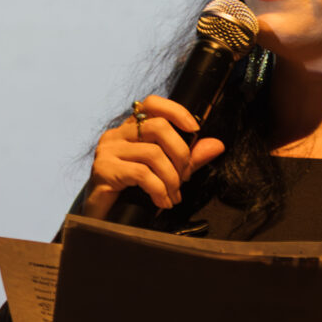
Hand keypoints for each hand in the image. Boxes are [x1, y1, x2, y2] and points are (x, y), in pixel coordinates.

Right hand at [80, 94, 224, 217]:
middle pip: (159, 127)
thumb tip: (217, 145)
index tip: (195, 129)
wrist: (104, 219)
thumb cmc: (133, 192)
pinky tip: (162, 201)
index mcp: (131, 129)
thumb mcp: (165, 172)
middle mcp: (117, 134)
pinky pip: (141, 174)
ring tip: (173, 196)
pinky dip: (159, 189)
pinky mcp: (103, 170)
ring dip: (172, 179)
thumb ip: (189, 158)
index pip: (152, 103)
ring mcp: (108, 151)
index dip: (177, 111)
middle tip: (185, 177)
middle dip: (181, 154)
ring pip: (153, 153)